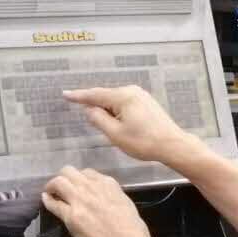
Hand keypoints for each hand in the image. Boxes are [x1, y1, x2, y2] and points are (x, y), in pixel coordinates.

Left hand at [42, 167, 156, 236]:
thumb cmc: (133, 231)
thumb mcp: (126, 204)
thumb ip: (112, 195)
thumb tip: (103, 197)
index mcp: (108, 184)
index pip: (88, 172)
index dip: (80, 178)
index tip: (78, 185)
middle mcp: (91, 188)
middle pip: (69, 172)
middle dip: (63, 177)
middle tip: (60, 186)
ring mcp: (79, 201)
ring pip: (58, 182)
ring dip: (52, 185)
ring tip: (51, 191)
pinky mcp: (70, 217)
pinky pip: (53, 203)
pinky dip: (48, 200)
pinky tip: (46, 199)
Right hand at [63, 86, 196, 166]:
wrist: (172, 145)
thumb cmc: (143, 142)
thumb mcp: (115, 134)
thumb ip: (99, 120)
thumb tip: (89, 110)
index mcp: (123, 97)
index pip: (95, 95)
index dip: (79, 96)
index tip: (65, 94)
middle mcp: (131, 91)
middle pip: (105, 96)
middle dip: (94, 104)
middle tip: (82, 112)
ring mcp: (140, 95)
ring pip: (115, 100)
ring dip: (106, 110)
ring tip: (102, 123)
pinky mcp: (146, 102)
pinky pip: (124, 103)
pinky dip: (116, 110)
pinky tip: (115, 120)